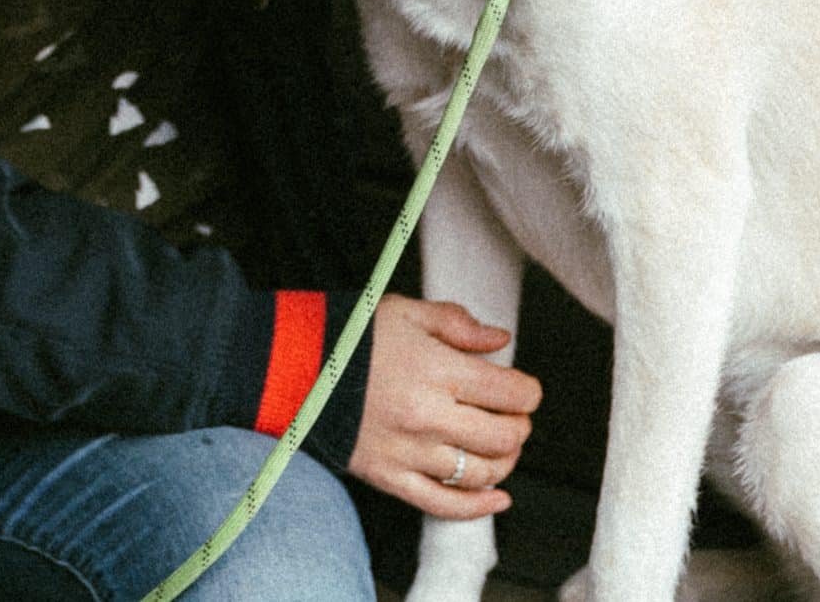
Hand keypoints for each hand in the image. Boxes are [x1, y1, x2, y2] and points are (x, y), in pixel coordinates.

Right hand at [347, 296, 541, 518]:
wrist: (291, 368)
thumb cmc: (348, 336)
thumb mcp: (405, 312)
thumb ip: (457, 323)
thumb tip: (501, 340)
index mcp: (436, 369)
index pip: (511, 392)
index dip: (528, 391)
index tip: (523, 388)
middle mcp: (427, 415)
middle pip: (504, 437)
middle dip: (519, 426)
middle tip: (513, 415)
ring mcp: (408, 451)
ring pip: (480, 473)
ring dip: (503, 462)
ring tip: (500, 446)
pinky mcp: (388, 476)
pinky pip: (443, 505)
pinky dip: (478, 508)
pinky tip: (498, 498)